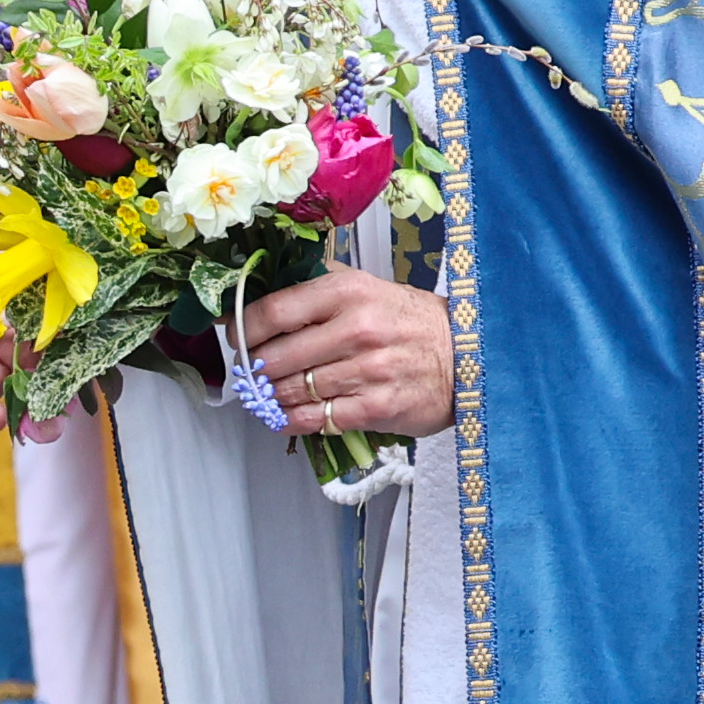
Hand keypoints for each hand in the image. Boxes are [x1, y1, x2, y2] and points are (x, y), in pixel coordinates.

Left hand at [234, 268, 454, 442]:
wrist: (469, 354)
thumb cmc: (410, 321)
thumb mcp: (368, 287)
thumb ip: (317, 283)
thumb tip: (261, 287)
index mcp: (349, 292)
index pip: (274, 311)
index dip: (243, 328)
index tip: (235, 337)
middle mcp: (357, 329)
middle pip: (276, 356)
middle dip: (255, 368)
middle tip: (250, 370)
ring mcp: (368, 370)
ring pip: (293, 389)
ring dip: (272, 395)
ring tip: (268, 392)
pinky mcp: (377, 406)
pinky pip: (316, 419)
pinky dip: (292, 419)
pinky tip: (285, 415)